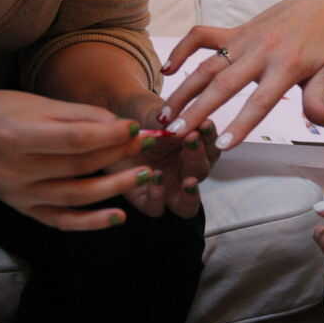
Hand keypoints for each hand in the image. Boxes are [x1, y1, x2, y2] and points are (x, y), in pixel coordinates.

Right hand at [0, 90, 154, 230]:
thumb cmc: (12, 114)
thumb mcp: (44, 106)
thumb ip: (85, 117)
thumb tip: (126, 128)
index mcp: (14, 137)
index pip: (74, 139)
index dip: (110, 135)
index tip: (138, 128)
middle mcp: (13, 170)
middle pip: (79, 166)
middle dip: (120, 155)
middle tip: (150, 146)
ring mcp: (19, 196)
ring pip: (77, 195)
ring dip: (116, 187)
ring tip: (146, 174)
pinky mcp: (27, 211)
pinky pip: (64, 220)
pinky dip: (93, 222)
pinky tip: (119, 216)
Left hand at [106, 92, 220, 217]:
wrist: (112, 127)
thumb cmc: (141, 117)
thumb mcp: (158, 114)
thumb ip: (172, 119)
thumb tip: (185, 123)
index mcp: (196, 150)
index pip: (211, 147)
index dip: (210, 136)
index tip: (204, 123)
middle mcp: (185, 172)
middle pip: (202, 171)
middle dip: (198, 156)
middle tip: (191, 139)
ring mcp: (168, 189)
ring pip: (188, 204)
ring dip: (191, 192)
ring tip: (188, 181)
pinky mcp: (146, 200)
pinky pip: (156, 208)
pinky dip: (157, 198)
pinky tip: (155, 178)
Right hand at [160, 0, 323, 149]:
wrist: (320, 3)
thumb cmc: (323, 44)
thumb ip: (319, 101)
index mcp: (284, 68)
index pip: (260, 102)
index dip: (240, 124)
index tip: (221, 145)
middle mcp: (259, 54)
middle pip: (223, 85)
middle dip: (197, 110)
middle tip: (175, 133)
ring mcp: (242, 40)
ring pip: (206, 66)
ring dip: (183, 90)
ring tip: (165, 114)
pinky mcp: (234, 31)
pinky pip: (202, 37)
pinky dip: (183, 50)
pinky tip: (167, 69)